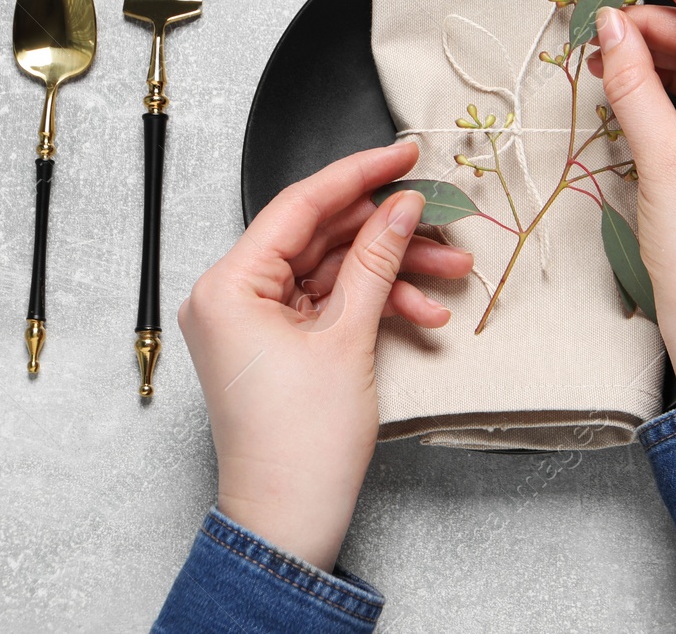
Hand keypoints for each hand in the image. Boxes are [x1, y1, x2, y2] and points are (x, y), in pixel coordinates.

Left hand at [177, 141, 471, 572]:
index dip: (359, 175)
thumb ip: (376, 260)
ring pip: (332, 270)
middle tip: (442, 221)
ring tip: (447, 276)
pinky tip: (421, 313)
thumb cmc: (300, 446)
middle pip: (320, 236)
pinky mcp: (275, 344)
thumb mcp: (349, 338)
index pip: (300, 205)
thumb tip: (401, 206)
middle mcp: (230, 295)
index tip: (404, 153)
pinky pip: (328, 304)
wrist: (287, 522)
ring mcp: (252, 321)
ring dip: (391, 272)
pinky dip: (373, 305)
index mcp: (228, 285)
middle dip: (388, 233)